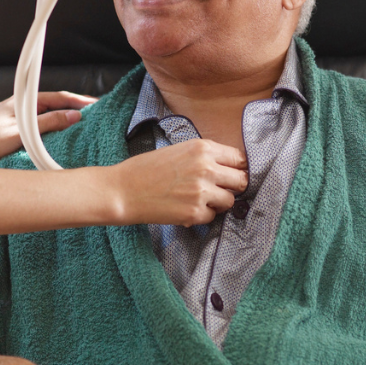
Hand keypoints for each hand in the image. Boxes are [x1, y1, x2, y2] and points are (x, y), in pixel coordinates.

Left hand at [0, 91, 95, 164]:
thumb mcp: (22, 131)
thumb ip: (49, 123)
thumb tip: (75, 116)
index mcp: (24, 102)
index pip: (59, 97)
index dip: (79, 101)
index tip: (97, 105)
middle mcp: (21, 108)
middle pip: (55, 105)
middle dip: (76, 108)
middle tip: (96, 115)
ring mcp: (17, 120)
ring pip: (48, 116)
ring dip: (65, 120)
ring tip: (83, 127)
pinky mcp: (13, 133)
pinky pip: (40, 128)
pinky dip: (53, 131)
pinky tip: (59, 140)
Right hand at [108, 138, 247, 225]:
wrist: (123, 190)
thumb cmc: (147, 168)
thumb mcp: (179, 150)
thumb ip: (205, 156)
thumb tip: (228, 167)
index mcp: (203, 148)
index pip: (240, 159)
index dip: (236, 168)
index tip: (231, 174)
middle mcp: (206, 168)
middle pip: (242, 181)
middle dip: (233, 186)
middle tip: (219, 189)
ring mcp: (202, 191)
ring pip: (230, 201)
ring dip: (218, 202)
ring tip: (199, 199)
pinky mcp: (194, 212)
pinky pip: (212, 216)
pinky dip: (203, 215)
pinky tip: (186, 208)